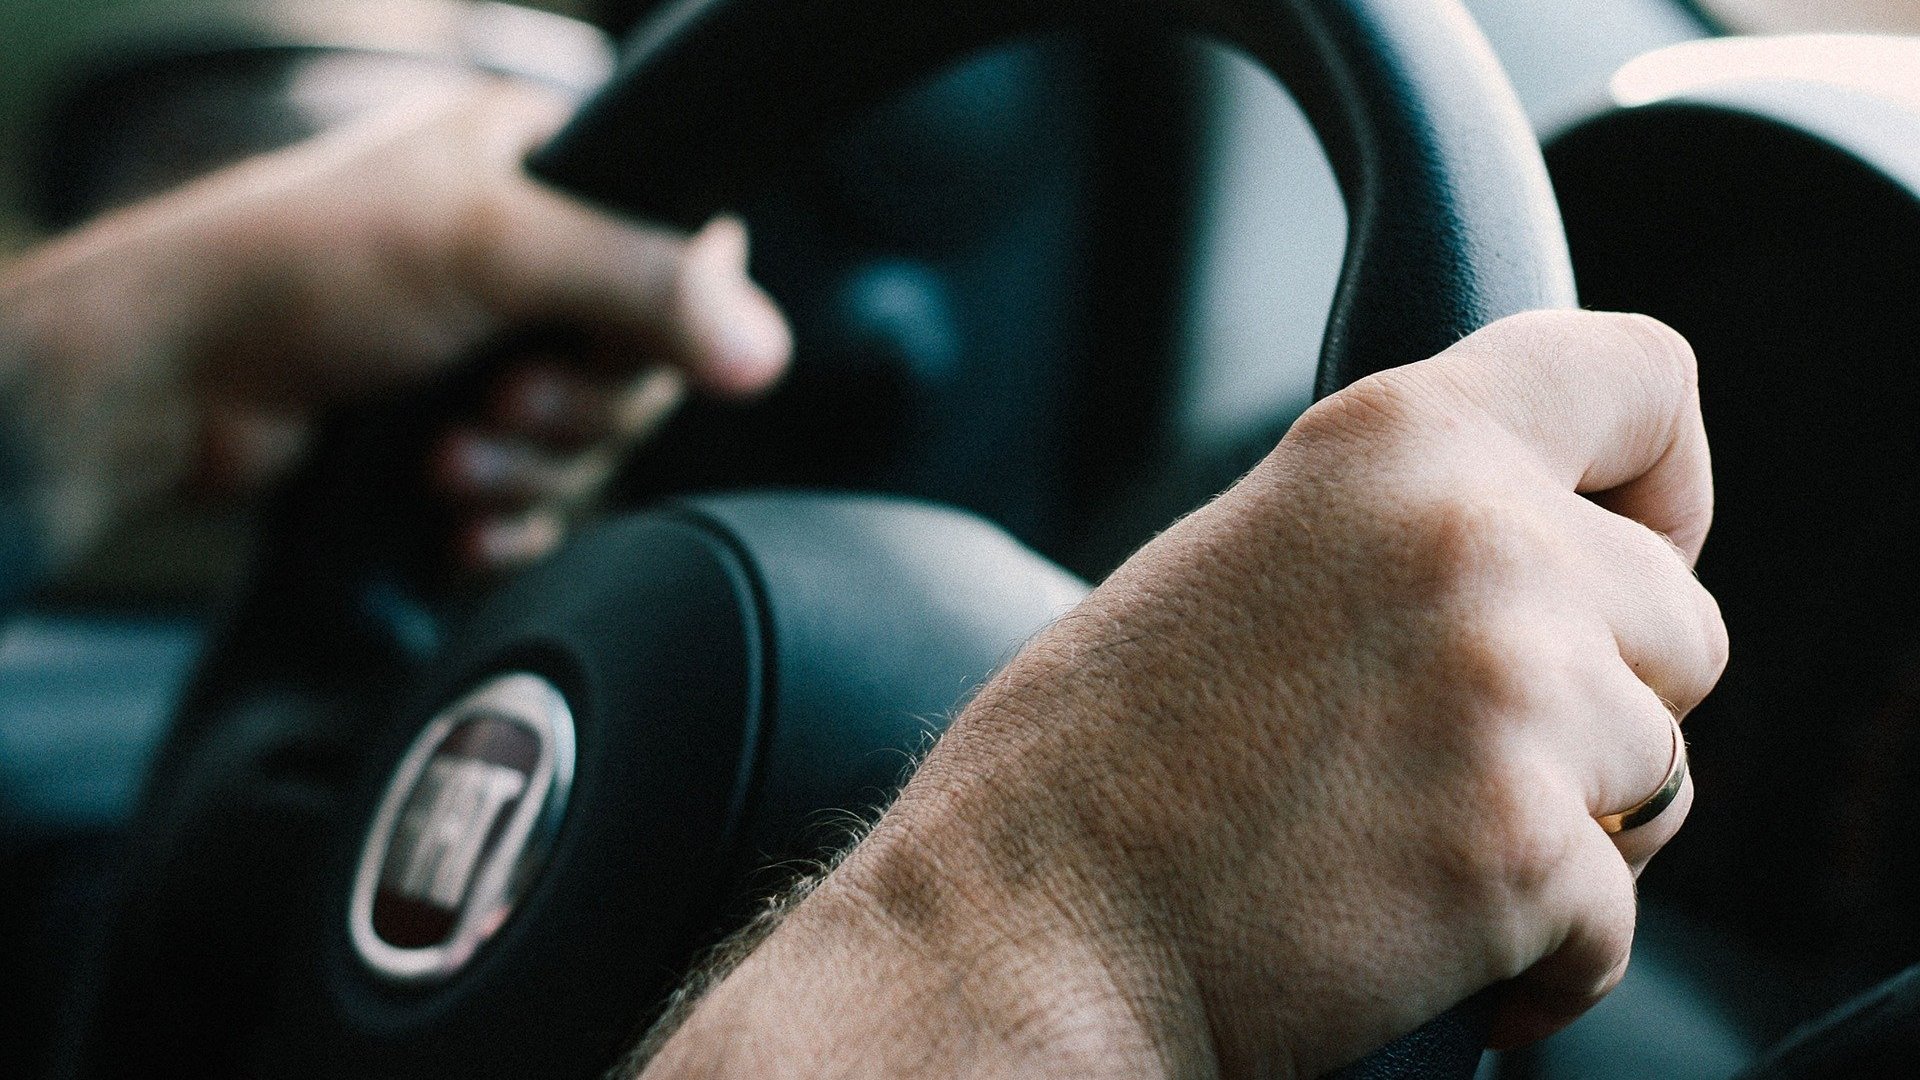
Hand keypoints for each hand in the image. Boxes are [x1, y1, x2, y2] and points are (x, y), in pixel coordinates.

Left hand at [0, 81, 789, 569]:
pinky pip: (541, 499)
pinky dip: (510, 519)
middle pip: (641, 368)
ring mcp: (491, 350)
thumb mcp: (491, 248)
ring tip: (449, 459)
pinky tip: (460, 522)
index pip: (683, 251)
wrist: (172, 383)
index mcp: (543, 169)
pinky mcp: (459, 434)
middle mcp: (526, 258)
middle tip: (503, 404)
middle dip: (573, 413)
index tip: (603, 350)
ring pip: (588, 444)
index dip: (664, 323)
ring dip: (529, 472)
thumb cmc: (300, 270)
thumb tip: (763, 348)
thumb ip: (641, 285)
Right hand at [638, 311, 1725, 1077]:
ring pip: (1662, 768)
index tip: (1632, 545)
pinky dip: (1542, 951)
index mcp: (1393, 441)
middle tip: (1459, 756)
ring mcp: (1513, 695)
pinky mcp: (1524, 852)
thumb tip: (1533, 561)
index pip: (1642, 377)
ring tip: (1413, 849)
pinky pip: (1618, 914)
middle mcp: (1476, 541)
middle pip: (1680, 616)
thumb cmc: (1092, 765)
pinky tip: (1416, 939)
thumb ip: (1399, 529)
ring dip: (1572, 823)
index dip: (1660, 477)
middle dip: (1603, 697)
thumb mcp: (1244, 556)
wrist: (1022, 932)